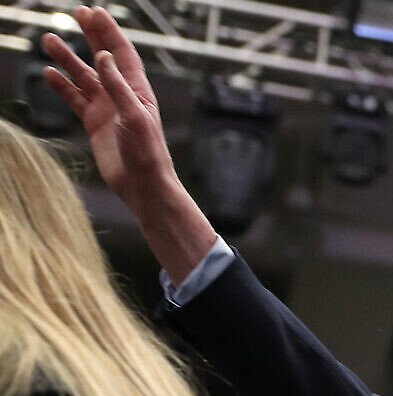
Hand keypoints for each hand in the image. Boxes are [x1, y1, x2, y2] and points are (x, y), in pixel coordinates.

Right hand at [40, 6, 215, 280]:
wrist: (143, 185)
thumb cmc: (147, 153)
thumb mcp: (135, 116)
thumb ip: (118, 87)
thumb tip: (103, 57)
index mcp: (138, 90)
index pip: (122, 53)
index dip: (109, 32)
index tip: (94, 12)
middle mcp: (122, 94)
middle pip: (103, 57)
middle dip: (92, 35)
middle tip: (77, 12)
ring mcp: (106, 107)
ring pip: (83, 75)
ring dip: (68, 58)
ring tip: (50, 39)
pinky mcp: (94, 122)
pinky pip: (75, 97)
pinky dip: (62, 85)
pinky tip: (49, 72)